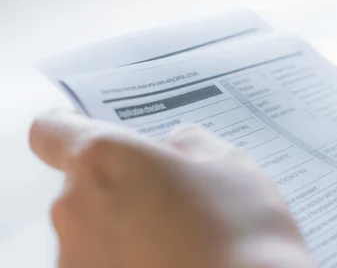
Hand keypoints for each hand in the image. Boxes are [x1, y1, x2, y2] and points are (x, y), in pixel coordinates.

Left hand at [29, 110, 315, 267]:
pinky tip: (169, 261)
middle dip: (120, 184)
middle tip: (171, 196)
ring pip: (92, 227)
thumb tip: (177, 146)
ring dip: (122, 226)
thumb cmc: (238, 230)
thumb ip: (190, 143)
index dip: (68, 128)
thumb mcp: (227, 164)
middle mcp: (74, 206)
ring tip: (177, 238)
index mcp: (103, 158)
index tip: (89, 132)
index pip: (51, 131)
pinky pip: (99, 261)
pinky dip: (125, 258)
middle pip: (82, 183)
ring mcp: (75, 257)